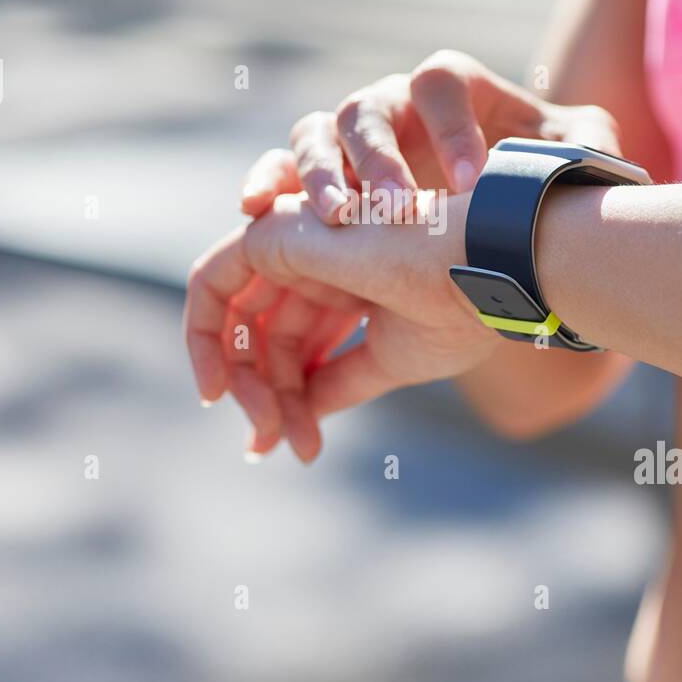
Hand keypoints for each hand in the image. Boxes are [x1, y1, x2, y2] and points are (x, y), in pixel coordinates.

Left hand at [184, 190, 495, 461]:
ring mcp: (294, 243)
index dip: (288, 398)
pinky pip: (209, 284)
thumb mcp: (387, 359)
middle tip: (275, 443)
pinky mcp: (271, 234)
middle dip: (264, 397)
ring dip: (244, 383)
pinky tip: (219, 386)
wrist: (479, 273)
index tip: (292, 447)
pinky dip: (202, 336)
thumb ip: (338, 382)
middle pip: (263, 338)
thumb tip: (300, 421)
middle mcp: (317, 260)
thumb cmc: (456, 308)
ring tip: (271, 429)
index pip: (296, 345)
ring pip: (235, 320)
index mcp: (349, 282)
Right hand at [240, 49, 620, 222]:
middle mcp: (392, 102)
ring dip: (320, 175)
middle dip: (378, 159)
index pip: (440, 82)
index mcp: (450, 87)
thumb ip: (588, 146)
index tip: (473, 182)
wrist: (496, 207)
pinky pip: (280, 169)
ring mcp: (349, 138)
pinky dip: (267, 182)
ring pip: (315, 133)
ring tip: (337, 220)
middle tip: (396, 209)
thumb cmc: (534, 175)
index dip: (452, 127)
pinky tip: (257, 210)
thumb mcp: (574, 157)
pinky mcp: (320, 174)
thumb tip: (592, 153)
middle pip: (367, 108)